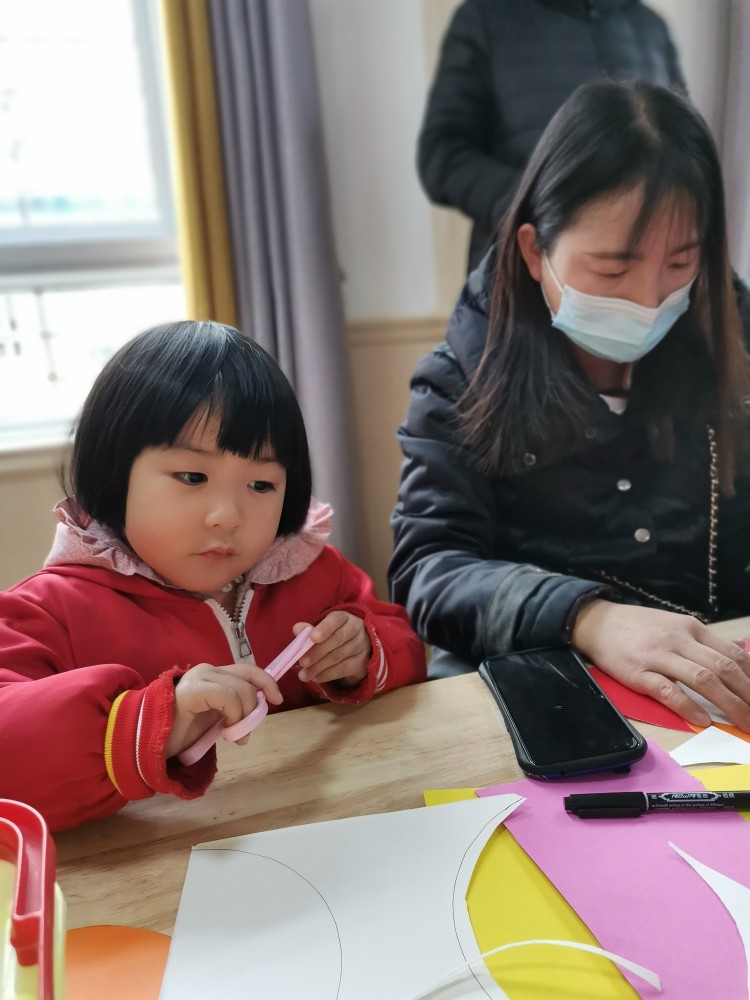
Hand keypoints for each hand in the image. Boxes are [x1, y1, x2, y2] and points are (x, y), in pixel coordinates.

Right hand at [166, 661, 282, 757]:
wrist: (146, 741)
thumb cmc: (179, 731)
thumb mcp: (215, 717)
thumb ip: (233, 708)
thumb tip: (258, 709)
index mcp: (213, 674)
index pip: (248, 670)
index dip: (266, 682)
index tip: (276, 700)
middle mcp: (207, 670)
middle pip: (248, 681)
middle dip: (253, 709)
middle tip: (244, 735)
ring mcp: (199, 678)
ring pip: (241, 690)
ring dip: (244, 717)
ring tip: (233, 736)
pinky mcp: (193, 690)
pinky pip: (228, 698)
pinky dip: (233, 715)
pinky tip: (223, 730)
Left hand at [294, 612, 370, 687]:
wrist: (356, 651)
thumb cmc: (333, 637)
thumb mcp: (322, 631)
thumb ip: (309, 630)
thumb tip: (297, 628)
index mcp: (345, 618)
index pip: (336, 619)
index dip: (324, 628)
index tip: (312, 637)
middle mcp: (356, 630)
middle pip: (337, 639)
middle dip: (317, 652)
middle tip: (302, 662)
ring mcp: (361, 646)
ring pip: (338, 656)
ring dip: (318, 667)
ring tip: (303, 674)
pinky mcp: (362, 663)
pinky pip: (343, 669)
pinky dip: (327, 674)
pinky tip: (315, 677)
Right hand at [572, 600, 749, 730]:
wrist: (597, 622)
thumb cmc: (638, 627)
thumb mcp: (675, 624)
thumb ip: (704, 641)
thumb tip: (736, 651)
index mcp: (692, 629)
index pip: (733, 654)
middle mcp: (680, 640)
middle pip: (724, 669)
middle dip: (748, 695)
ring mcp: (659, 656)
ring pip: (703, 680)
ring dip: (729, 704)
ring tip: (744, 723)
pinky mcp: (639, 673)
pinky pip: (668, 691)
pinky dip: (689, 707)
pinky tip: (703, 720)